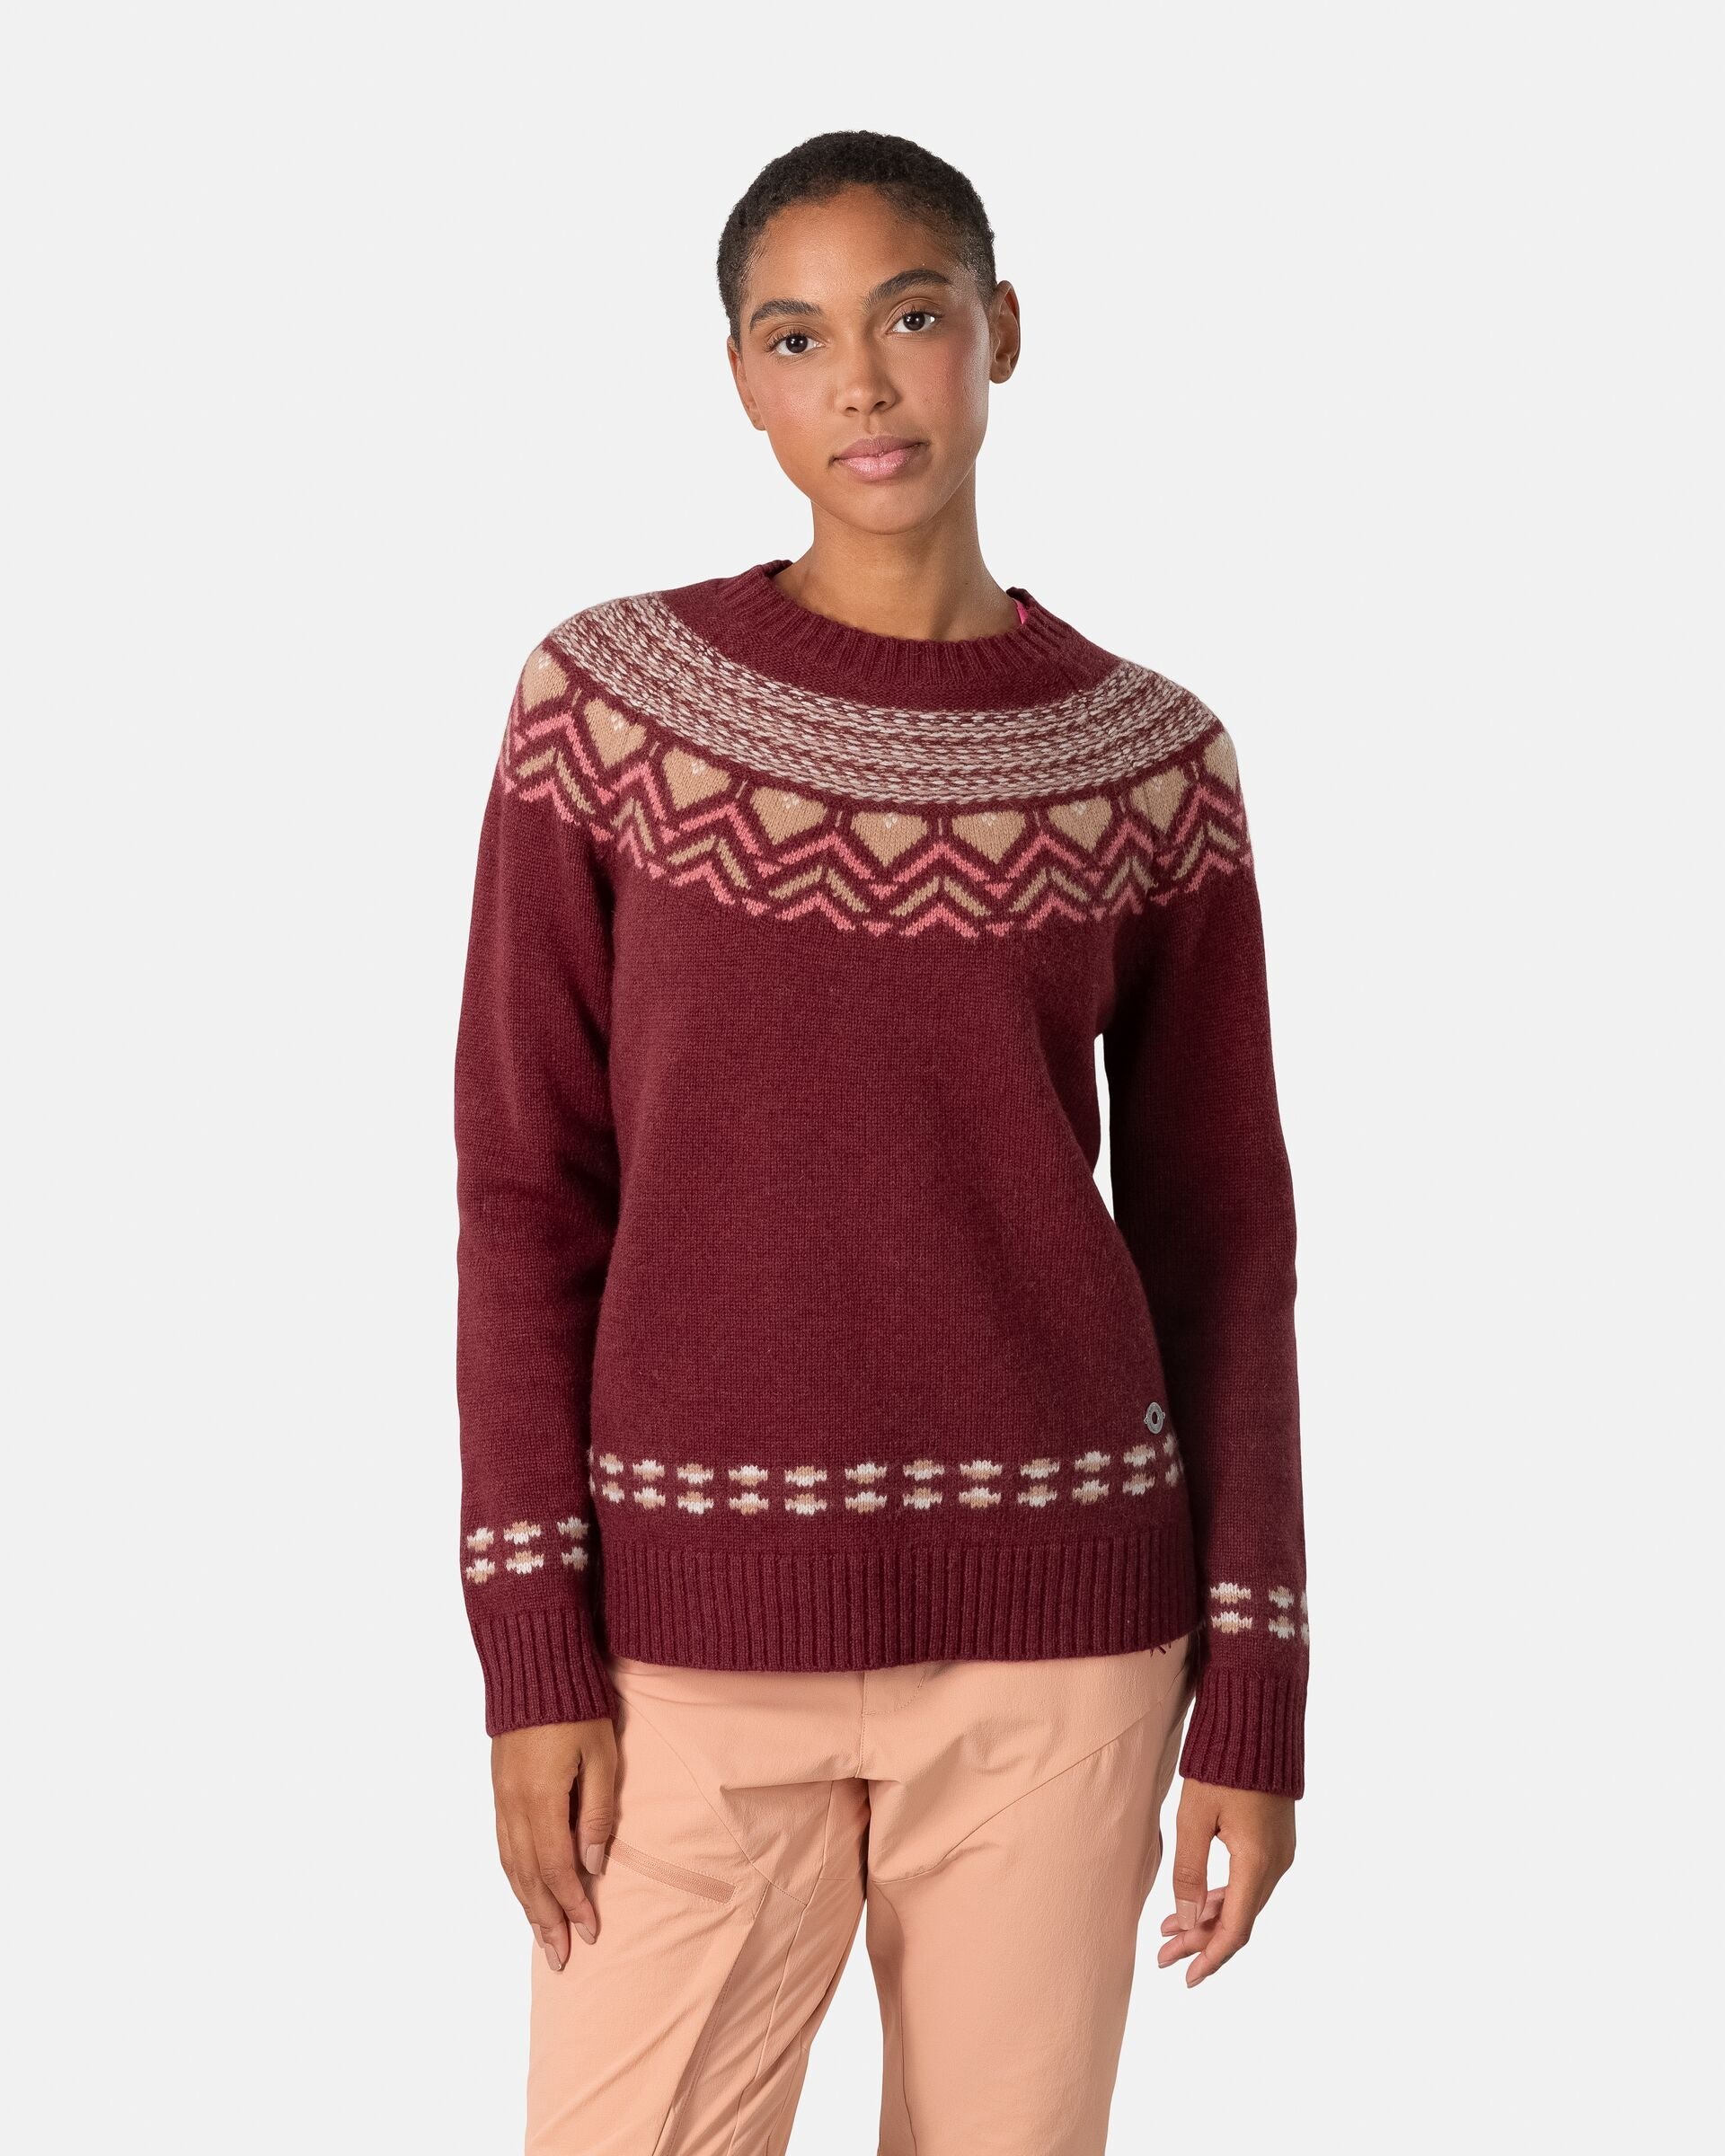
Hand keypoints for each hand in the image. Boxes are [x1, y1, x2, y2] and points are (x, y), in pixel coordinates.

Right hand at [492, 1717, 618, 1971]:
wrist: (534, 1669)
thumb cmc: (577, 1708)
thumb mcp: (601, 1757)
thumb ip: (596, 1814)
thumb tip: (594, 1865)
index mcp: (540, 1800)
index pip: (557, 1868)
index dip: (574, 1904)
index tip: (590, 1932)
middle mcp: (514, 1807)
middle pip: (529, 1878)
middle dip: (546, 1920)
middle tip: (561, 1958)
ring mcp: (501, 1799)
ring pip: (511, 1867)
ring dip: (527, 1906)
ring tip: (542, 1937)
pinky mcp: (498, 1791)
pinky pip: (503, 1847)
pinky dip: (514, 1877)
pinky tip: (524, 1891)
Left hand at [1157, 1777, 1295, 1986]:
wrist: (1258, 1721)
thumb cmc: (1221, 1764)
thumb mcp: (1194, 1817)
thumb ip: (1189, 1871)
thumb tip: (1186, 1921)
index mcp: (1257, 1862)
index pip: (1235, 1929)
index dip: (1211, 1957)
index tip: (1187, 1978)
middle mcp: (1276, 1864)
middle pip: (1238, 1919)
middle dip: (1200, 1941)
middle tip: (1163, 1956)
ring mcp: (1279, 1853)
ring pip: (1242, 1902)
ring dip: (1208, 1918)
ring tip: (1169, 1931)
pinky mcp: (1274, 1841)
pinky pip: (1248, 1882)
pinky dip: (1221, 1897)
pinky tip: (1195, 1901)